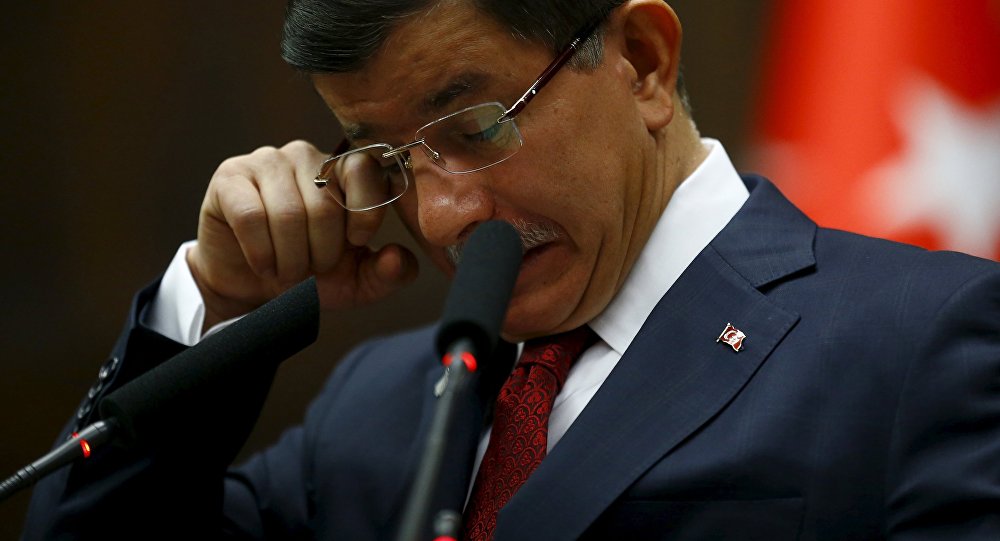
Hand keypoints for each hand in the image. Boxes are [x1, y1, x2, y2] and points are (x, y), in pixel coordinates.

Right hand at [187, 140, 418, 327]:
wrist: (252, 285)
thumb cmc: (311, 276)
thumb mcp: (356, 282)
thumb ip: (388, 273)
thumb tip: (397, 258)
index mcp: (345, 172)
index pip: (366, 170)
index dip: (365, 213)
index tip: (356, 243)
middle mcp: (308, 157)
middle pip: (325, 204)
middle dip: (321, 253)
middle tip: (311, 269)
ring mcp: (268, 161)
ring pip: (288, 213)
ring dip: (290, 258)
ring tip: (286, 270)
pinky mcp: (230, 178)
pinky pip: (251, 216)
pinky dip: (260, 252)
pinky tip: (262, 264)